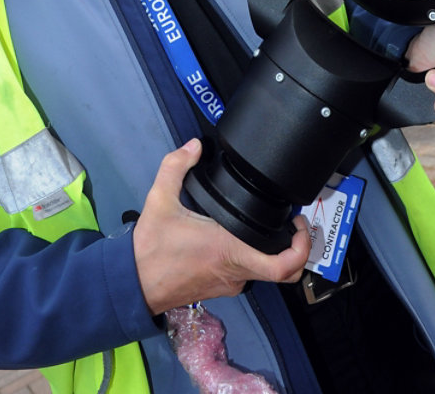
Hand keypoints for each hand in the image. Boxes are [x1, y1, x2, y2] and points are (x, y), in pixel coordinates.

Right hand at [133, 139, 310, 315]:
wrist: (133, 284)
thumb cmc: (150, 247)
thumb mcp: (159, 199)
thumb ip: (176, 166)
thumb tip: (194, 145)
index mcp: (229, 250)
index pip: (281, 265)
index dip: (302, 247)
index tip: (300, 224)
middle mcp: (235, 272)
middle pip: (283, 272)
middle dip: (296, 248)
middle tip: (292, 222)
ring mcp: (229, 284)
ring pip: (264, 272)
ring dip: (273, 252)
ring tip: (270, 224)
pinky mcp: (220, 288)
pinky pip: (247, 274)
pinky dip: (253, 257)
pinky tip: (243, 236)